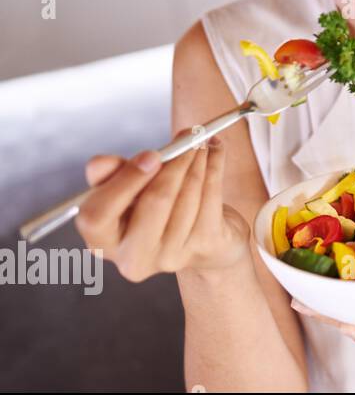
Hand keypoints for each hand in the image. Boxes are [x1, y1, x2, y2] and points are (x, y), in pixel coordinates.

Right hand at [75, 129, 246, 281]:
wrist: (205, 241)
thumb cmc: (156, 210)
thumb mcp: (128, 191)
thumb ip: (112, 175)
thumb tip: (99, 163)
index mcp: (102, 242)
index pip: (97, 215)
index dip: (125, 182)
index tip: (152, 154)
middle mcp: (132, 258)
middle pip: (154, 202)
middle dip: (175, 164)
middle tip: (189, 136)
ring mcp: (170, 257)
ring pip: (187, 197)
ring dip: (198, 162)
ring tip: (201, 142)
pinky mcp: (203, 248)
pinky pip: (211, 199)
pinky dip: (215, 169)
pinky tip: (216, 152)